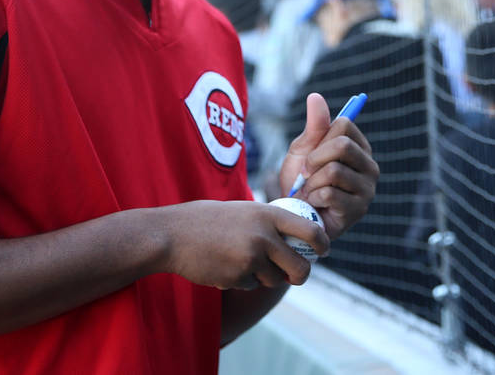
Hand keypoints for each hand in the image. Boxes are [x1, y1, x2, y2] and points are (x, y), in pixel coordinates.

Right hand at [163, 200, 328, 289]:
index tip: (323, 251)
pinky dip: (242, 280)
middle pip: (300, 267)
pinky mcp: (237, 276)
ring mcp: (250, 258)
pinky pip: (250, 284)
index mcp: (266, 214)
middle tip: (295, 276)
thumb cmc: (203, 219)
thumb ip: (265, 222)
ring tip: (239, 260)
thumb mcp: (240, 210)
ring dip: (263, 277)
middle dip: (300, 276)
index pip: (310, 230)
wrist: (171, 235)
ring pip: (273, 279)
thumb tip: (291, 238)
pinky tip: (223, 265)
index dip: (322, 244)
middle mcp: (263, 236)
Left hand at [279, 93, 377, 239]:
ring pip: (333, 171)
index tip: (310, 155)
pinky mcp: (358, 210)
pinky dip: (313, 198)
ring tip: (311, 192)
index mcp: (360, 148)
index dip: (320, 138)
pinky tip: (315, 205)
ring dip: (312, 183)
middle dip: (314, 159)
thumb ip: (314, 126)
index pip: (344, 124)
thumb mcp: (304, 149)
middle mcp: (370, 167)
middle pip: (342, 145)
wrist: (294, 213)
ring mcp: (368, 190)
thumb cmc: (302, 181)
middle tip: (306, 175)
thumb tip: (315, 96)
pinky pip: (329, 193)